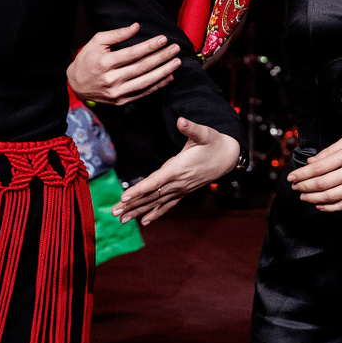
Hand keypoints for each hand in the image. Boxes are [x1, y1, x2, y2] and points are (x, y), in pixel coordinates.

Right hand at [67, 23, 179, 104]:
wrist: (75, 84)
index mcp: (105, 63)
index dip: (150, 46)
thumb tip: (137, 26)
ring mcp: (116, 92)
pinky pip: (143, 93)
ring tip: (176, 62)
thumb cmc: (87, 59)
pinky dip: (157, 86)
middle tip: (175, 49)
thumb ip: (117, 34)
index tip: (163, 39)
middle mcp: (111, 79)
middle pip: (142, 67)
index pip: (133, 53)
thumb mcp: (97, 42)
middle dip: (161, 57)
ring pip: (145, 82)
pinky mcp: (121, 101)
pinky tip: (168, 77)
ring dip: (164, 72)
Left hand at [111, 117, 239, 225]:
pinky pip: (167, 205)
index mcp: (178, 168)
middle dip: (132, 205)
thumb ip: (191, 127)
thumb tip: (181, 120)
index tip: (124, 198)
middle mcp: (178, 182)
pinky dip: (156, 213)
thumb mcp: (204, 133)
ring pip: (156, 203)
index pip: (155, 182)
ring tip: (121, 220)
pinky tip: (145, 221)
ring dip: (138, 211)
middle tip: (113, 212)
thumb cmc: (214, 143)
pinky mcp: (183, 191)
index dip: (139, 190)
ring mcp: (180, 189)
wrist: (228, 158)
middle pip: (151, 196)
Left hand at [287, 133, 341, 211]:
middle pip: (323, 183)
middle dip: (304, 187)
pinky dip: (329, 208)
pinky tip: (319, 205)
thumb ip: (329, 151)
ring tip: (303, 197)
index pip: (319, 167)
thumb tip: (310, 163)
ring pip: (331, 196)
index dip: (302, 174)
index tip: (291, 177)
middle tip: (294, 187)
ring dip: (313, 198)